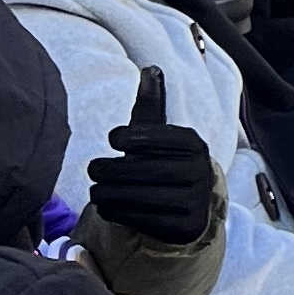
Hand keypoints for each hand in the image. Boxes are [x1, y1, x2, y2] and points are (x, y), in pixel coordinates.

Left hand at [87, 67, 218, 246]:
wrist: (191, 209)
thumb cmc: (166, 164)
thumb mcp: (161, 137)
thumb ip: (151, 107)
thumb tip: (150, 68)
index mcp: (194, 144)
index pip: (154, 136)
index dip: (128, 137)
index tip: (113, 139)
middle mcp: (199, 171)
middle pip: (140, 169)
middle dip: (108, 169)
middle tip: (94, 169)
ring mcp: (194, 200)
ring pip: (135, 194)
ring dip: (106, 192)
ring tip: (97, 189)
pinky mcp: (183, 226)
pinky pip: (137, 217)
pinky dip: (115, 211)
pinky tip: (108, 206)